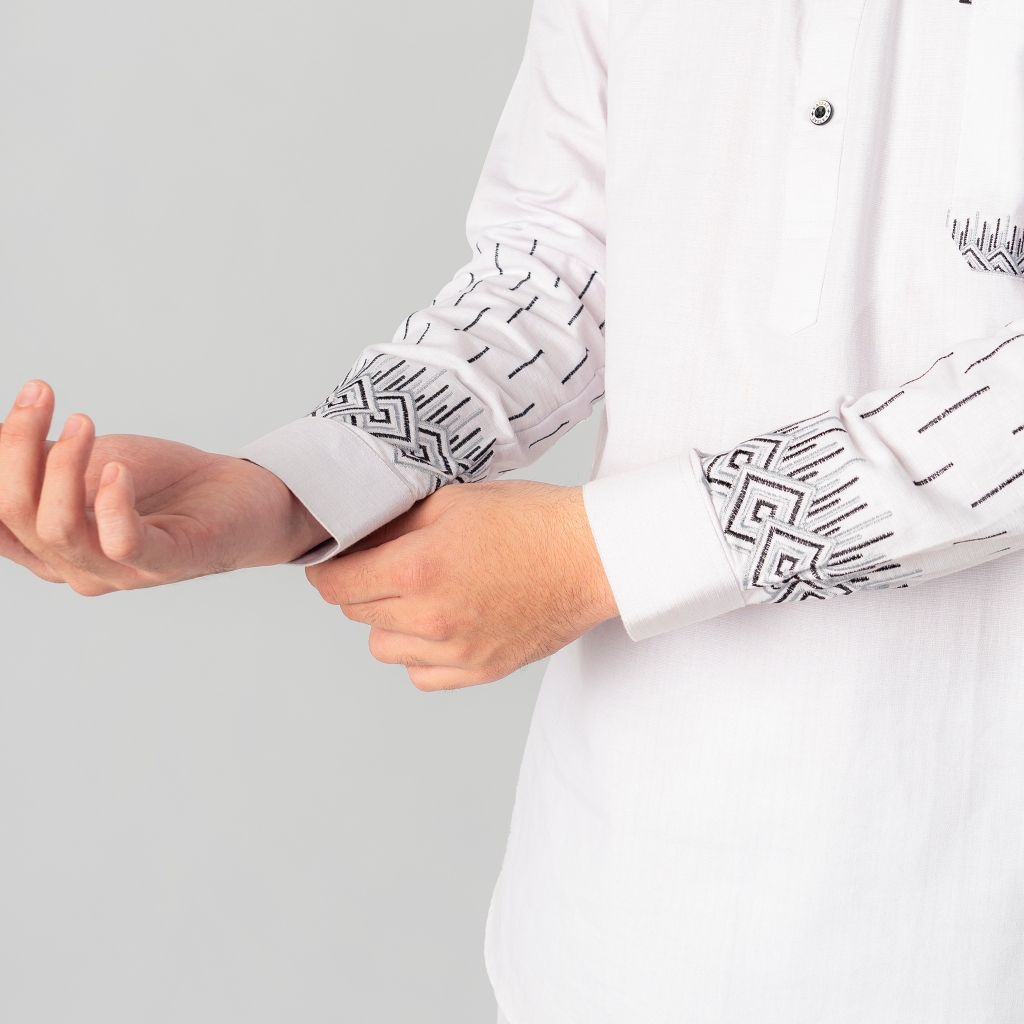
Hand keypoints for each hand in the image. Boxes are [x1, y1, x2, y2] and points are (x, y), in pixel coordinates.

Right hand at [0, 380, 328, 593]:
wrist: (240, 497)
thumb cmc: (163, 483)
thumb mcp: (89, 461)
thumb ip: (41, 458)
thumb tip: (3, 431)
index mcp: (49, 547)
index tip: (20, 406)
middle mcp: (74, 567)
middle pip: (15, 514)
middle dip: (17, 447)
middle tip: (40, 394)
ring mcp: (119, 572)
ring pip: (58, 527)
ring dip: (62, 463)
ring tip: (83, 421)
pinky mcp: (164, 563)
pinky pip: (121, 541)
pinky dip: (111, 501)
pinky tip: (118, 468)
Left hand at [305, 479, 617, 689]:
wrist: (592, 555)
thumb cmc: (531, 520)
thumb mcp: (453, 501)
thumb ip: (395, 522)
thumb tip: (355, 534)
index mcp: (416, 569)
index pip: (335, 583)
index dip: (326, 568)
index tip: (332, 561)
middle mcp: (429, 618)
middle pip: (354, 612)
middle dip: (360, 587)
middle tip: (387, 565)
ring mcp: (455, 651)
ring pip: (381, 647)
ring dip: (387, 622)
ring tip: (419, 595)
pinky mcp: (480, 670)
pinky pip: (420, 674)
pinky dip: (419, 653)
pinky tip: (440, 624)